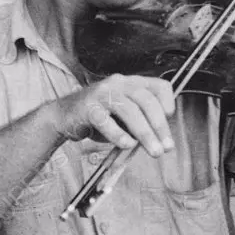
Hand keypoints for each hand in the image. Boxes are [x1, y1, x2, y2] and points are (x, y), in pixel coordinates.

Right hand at [54, 73, 175, 156]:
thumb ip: (142, 123)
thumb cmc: (100, 117)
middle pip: (146, 101)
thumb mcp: (124, 118)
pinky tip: (127, 145)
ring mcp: (102, 94)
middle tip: (166, 147)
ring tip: (154, 151)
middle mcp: (118, 83)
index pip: (158, 86)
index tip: (170, 120)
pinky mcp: (88, 107)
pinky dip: (119, 135)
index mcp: (131, 83)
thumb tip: (162, 142)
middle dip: (159, 126)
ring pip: (130, 111)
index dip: (168, 102)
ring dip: (145, 133)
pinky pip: (106, 122)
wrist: (64, 116)